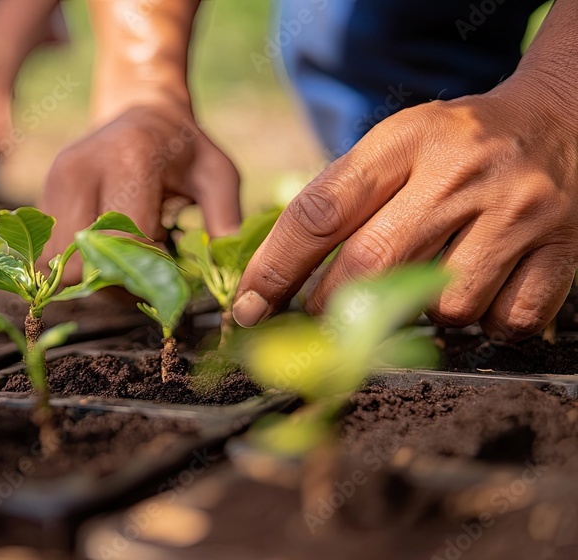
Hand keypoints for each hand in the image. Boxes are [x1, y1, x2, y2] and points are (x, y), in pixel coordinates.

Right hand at [39, 104, 240, 279]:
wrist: (140, 111)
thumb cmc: (184, 149)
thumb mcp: (217, 175)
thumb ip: (225, 220)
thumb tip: (229, 275)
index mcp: (129, 161)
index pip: (123, 244)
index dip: (145, 271)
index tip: (167, 270)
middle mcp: (81, 170)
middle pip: (80, 261)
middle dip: (112, 280)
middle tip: (141, 273)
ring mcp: (55, 182)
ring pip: (57, 263)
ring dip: (90, 275)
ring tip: (122, 261)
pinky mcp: (42, 196)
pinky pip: (48, 252)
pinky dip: (75, 263)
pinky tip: (103, 250)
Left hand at [233, 73, 577, 339]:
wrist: (559, 119)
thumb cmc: (452, 146)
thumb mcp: (392, 146)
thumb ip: (339, 201)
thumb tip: (272, 282)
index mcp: (405, 142)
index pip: (320, 213)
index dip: (275, 269)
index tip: (248, 308)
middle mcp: (459, 175)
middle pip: (372, 267)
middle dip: (330, 308)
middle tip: (317, 322)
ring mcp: (515, 213)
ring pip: (442, 306)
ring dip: (421, 315)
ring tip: (427, 284)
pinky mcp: (562, 248)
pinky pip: (506, 321)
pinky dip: (487, 325)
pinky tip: (482, 294)